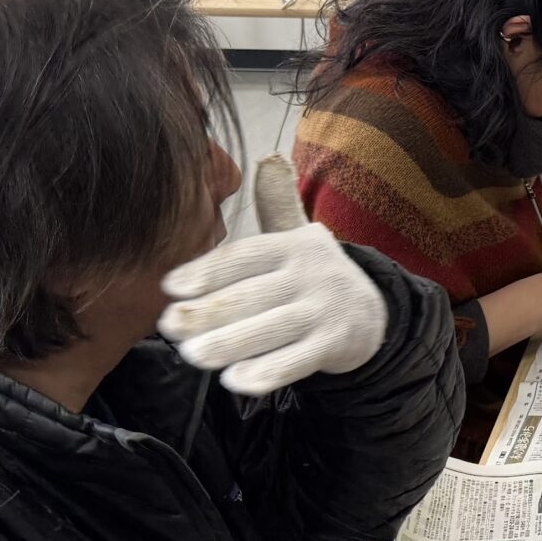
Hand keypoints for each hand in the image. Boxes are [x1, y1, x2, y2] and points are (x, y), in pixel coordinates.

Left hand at [160, 222, 387, 393]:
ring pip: (270, 328)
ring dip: (228, 343)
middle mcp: (310, 275)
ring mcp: (323, 310)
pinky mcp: (334, 345)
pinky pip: (295, 361)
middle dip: (206, 312)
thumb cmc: (314, 275)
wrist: (372, 313)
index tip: (171, 286)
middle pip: (251, 295)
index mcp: (293, 246)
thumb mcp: (299, 236)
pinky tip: (234, 381)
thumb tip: (267, 159)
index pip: (244, 257)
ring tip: (191, 354)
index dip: (206, 271)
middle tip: (169, 326)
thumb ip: (276, 205)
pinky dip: (265, 372)